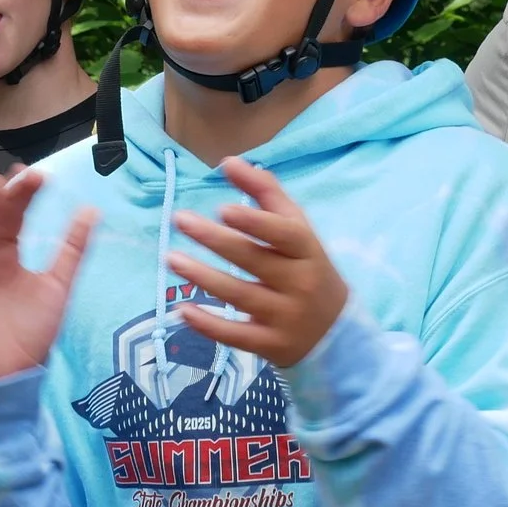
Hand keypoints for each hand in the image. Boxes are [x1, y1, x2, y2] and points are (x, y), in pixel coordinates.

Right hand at [0, 166, 97, 382]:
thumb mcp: (58, 286)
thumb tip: (92, 209)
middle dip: (3, 197)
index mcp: (8, 254)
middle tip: (16, 174)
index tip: (38, 175)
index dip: (24, 196)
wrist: (9, 375)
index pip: (14, 216)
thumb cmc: (30, 332)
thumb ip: (72, 249)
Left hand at [164, 157, 349, 369]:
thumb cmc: (308, 269)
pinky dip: (208, 324)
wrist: (336, 333)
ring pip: (239, 295)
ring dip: (202, 277)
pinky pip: (236, 335)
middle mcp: (299, 283)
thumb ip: (267, 193)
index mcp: (308, 251)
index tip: (224, 209)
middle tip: (179, 219)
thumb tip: (230, 161)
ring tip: (170, 258)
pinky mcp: (270, 345)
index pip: (284, 234)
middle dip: (215, 240)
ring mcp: (285, 317)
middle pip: (254, 260)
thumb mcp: (298, 230)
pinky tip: (182, 310)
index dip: (256, 222)